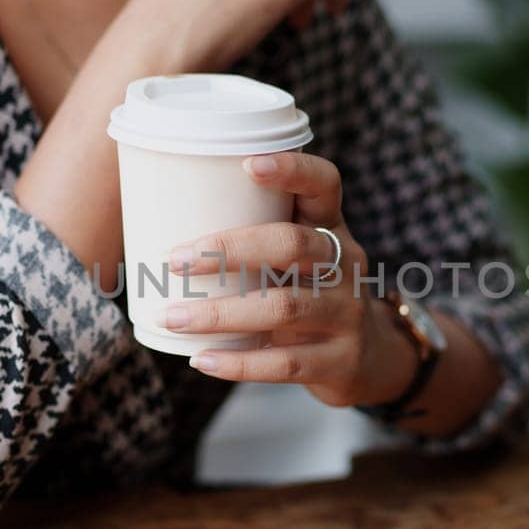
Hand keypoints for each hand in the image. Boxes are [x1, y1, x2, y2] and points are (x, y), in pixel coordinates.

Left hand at [160, 152, 417, 408]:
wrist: (372, 358)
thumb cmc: (310, 294)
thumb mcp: (300, 260)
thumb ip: (254, 238)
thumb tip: (156, 221)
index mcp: (331, 228)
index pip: (324, 185)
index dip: (293, 170)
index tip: (247, 164)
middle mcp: (345, 265)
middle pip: (292, 245)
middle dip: (229, 249)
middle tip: (174, 259)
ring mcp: (348, 314)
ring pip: (284, 307)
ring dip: (220, 313)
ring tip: (172, 316)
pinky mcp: (341, 361)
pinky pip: (286, 363)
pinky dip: (239, 364)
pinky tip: (201, 360)